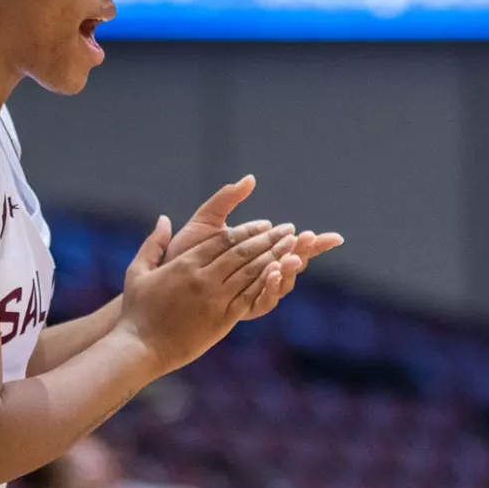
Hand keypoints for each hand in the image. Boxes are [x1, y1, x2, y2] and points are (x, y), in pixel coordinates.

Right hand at [117, 215, 295, 375]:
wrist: (141, 347)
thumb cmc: (136, 311)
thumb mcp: (137, 271)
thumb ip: (153, 243)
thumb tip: (163, 218)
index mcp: (185, 265)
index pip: (223, 241)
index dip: (247, 230)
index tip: (265, 223)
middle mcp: (203, 279)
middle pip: (242, 253)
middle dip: (268, 239)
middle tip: (288, 229)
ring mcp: (214, 300)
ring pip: (250, 273)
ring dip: (274, 257)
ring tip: (292, 247)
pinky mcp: (221, 320)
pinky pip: (248, 298)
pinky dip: (266, 284)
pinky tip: (280, 275)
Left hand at [167, 175, 342, 319]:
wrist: (159, 280)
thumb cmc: (182, 250)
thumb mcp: (206, 220)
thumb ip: (226, 200)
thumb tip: (250, 179)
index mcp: (257, 254)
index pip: (293, 247)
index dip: (313, 243)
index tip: (329, 236)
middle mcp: (258, 275)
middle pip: (292, 265)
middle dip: (305, 253)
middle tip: (310, 239)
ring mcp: (250, 292)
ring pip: (281, 284)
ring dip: (289, 269)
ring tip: (291, 256)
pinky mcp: (238, 308)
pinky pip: (262, 302)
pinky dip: (269, 288)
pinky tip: (271, 272)